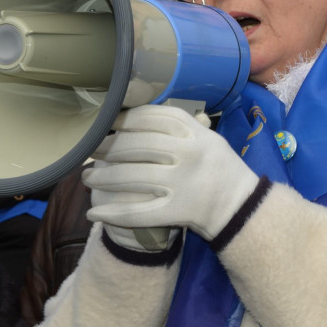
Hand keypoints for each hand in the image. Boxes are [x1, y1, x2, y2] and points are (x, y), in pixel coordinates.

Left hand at [83, 105, 258, 240]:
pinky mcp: (175, 211)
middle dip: (105, 148)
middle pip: (135, 145)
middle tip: (87, 150)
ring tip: (86, 178)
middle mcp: (187, 153)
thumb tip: (131, 112)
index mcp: (193, 132)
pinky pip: (137, 213)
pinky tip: (93, 213)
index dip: (120, 120)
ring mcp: (181, 183)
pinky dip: (112, 214)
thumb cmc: (217, 166)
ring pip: (130, 177)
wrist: (240, 206)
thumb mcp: (205, 135)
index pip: (147, 118)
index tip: (104, 123)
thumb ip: (175, 123)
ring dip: (102, 178)